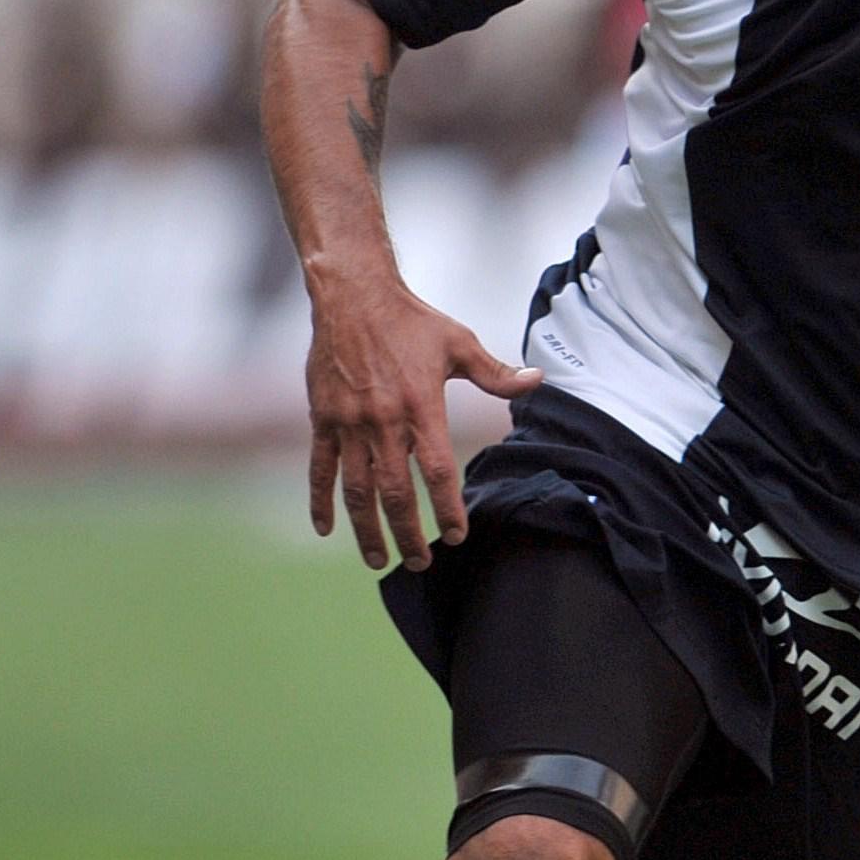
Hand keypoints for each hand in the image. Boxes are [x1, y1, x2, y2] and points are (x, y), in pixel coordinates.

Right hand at [304, 274, 540, 569]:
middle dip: (407, 534)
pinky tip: (325, 529)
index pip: (436, 471)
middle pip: (395, 492)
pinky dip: (320, 500)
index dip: (446, 507)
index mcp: (421, 406)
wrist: (351, 295)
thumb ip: (497, 373)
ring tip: (377, 560)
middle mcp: (382, 421)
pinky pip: (320, 468)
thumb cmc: (412, 321)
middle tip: (419, 564)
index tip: (456, 536)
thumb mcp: (460, 343)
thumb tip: (539, 381)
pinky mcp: (321, 419)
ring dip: (365, 530)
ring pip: (356, 490)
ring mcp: (348, 423)